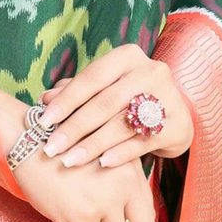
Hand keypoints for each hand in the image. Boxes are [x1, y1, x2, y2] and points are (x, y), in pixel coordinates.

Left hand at [36, 44, 192, 168]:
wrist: (175, 115)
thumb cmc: (130, 99)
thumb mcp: (105, 90)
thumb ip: (76, 92)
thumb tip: (44, 99)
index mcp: (129, 57)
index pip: (92, 77)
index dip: (66, 100)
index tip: (43, 121)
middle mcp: (151, 71)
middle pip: (106, 102)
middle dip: (75, 127)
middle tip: (51, 148)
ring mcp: (169, 97)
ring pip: (123, 124)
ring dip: (93, 144)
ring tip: (69, 160)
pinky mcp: (178, 125)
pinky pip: (142, 141)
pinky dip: (120, 153)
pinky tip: (101, 164)